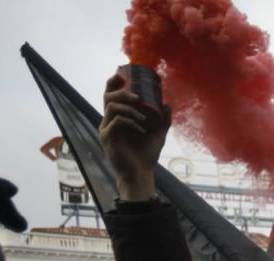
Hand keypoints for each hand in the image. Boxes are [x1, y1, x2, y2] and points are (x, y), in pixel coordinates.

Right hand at [100, 72, 170, 200]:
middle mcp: (108, 121)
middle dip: (122, 92)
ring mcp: (106, 129)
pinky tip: (141, 129)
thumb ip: (163, 119)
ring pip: (112, 107)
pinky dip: (130, 122)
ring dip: (130, 109)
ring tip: (144, 118)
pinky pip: (116, 122)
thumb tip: (167, 103)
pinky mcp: (106, 138)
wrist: (141, 173)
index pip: (110, 95)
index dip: (114, 82)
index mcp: (117, 117)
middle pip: (108, 96)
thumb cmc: (146, 155)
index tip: (123, 75)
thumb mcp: (158, 134)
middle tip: (138, 97)